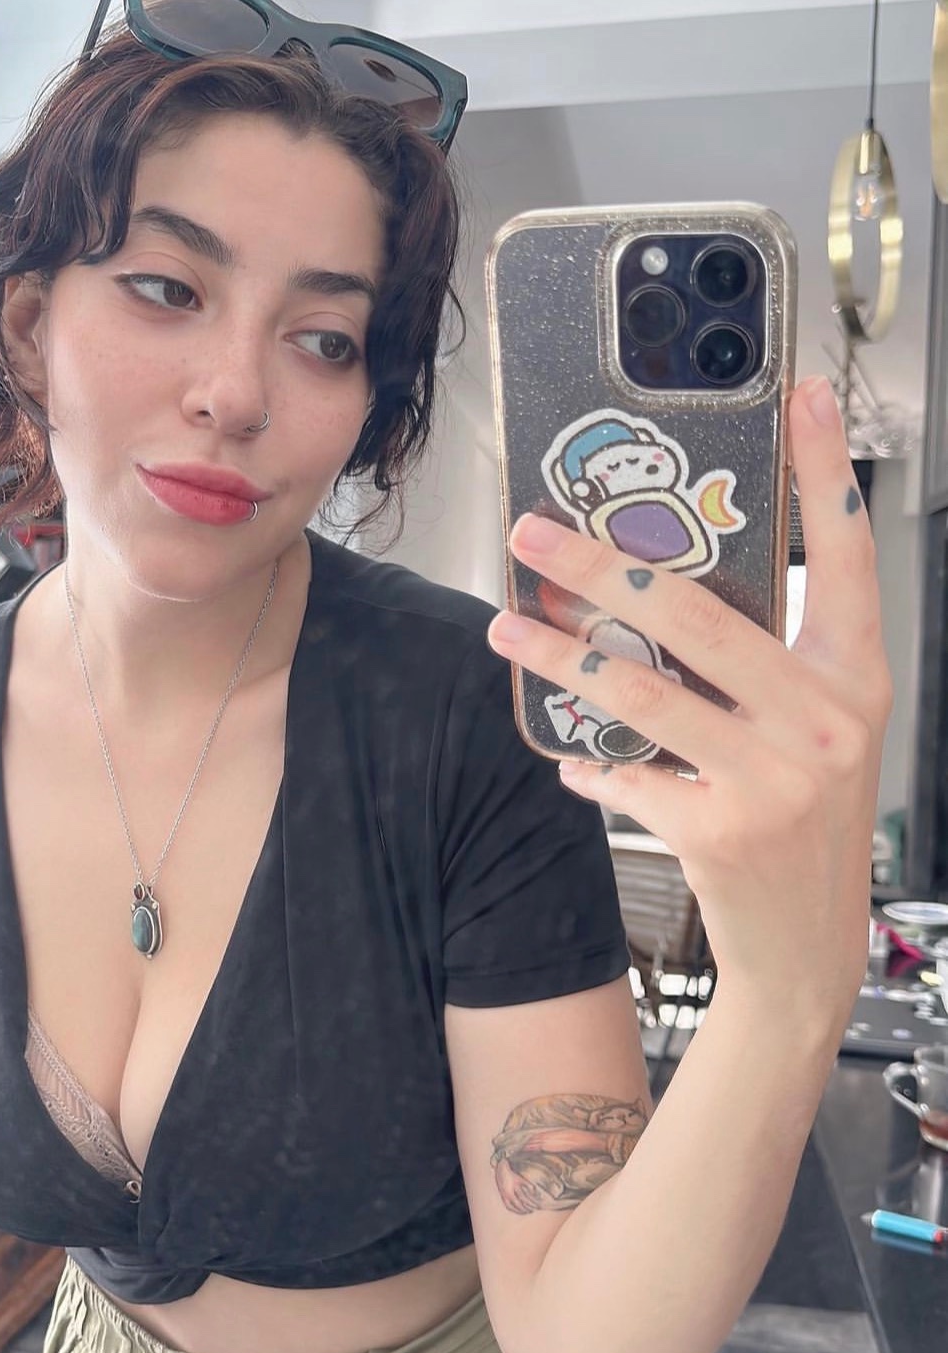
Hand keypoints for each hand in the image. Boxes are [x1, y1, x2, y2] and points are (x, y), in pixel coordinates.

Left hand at [486, 376, 892, 1027]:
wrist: (807, 946)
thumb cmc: (806, 823)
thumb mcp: (813, 734)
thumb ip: (760, 667)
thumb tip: (649, 600)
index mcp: (857, 678)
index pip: (847, 554)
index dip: (821, 471)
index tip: (796, 394)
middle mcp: (828, 720)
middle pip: (697, 614)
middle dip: (601, 566)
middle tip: (534, 533)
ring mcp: (778, 777)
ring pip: (643, 690)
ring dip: (560, 655)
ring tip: (506, 626)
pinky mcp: (724, 831)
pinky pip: (628, 772)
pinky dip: (591, 762)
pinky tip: (571, 758)